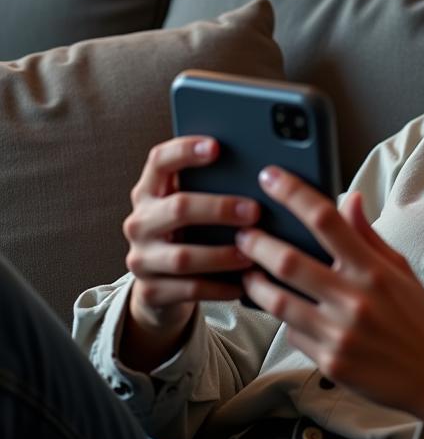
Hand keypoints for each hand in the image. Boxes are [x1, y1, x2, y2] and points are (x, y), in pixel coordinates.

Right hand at [122, 136, 259, 349]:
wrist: (162, 287)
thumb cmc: (192, 235)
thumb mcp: (195, 209)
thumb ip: (214, 188)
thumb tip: (268, 173)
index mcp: (150, 192)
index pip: (159, 161)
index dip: (185, 150)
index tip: (217, 146)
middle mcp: (140, 222)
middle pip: (178, 208)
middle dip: (220, 208)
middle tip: (255, 211)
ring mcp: (141, 258)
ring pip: (183, 256)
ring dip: (223, 254)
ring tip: (253, 253)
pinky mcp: (150, 292)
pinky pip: (189, 289)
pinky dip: (220, 286)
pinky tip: (244, 284)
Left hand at [236, 167, 423, 438]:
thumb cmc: (420, 318)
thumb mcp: (401, 269)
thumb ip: (368, 235)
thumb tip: (348, 197)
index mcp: (374, 270)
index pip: (326, 220)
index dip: (293, 193)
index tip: (270, 176)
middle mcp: (355, 299)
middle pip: (289, 261)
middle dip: (257, 243)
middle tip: (243, 233)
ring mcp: (339, 333)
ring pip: (277, 301)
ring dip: (255, 283)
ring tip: (249, 272)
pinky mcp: (329, 362)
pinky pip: (291, 334)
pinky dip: (285, 320)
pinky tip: (287, 312)